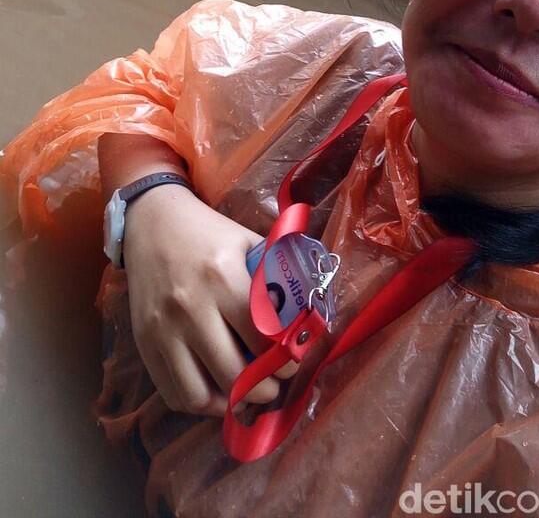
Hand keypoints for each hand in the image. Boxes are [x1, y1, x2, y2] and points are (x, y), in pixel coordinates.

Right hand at [122, 185, 293, 415]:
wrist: (151, 221)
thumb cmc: (207, 232)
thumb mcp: (247, 242)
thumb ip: (274, 278)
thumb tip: (307, 315)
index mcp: (223, 278)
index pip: (262, 340)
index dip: (284, 361)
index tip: (292, 362)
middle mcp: (191, 308)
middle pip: (233, 375)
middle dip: (262, 390)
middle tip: (273, 386)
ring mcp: (163, 329)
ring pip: (199, 395)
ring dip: (227, 404)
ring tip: (244, 394)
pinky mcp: (144, 342)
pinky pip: (173, 393)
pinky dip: (197, 403)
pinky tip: (215, 390)